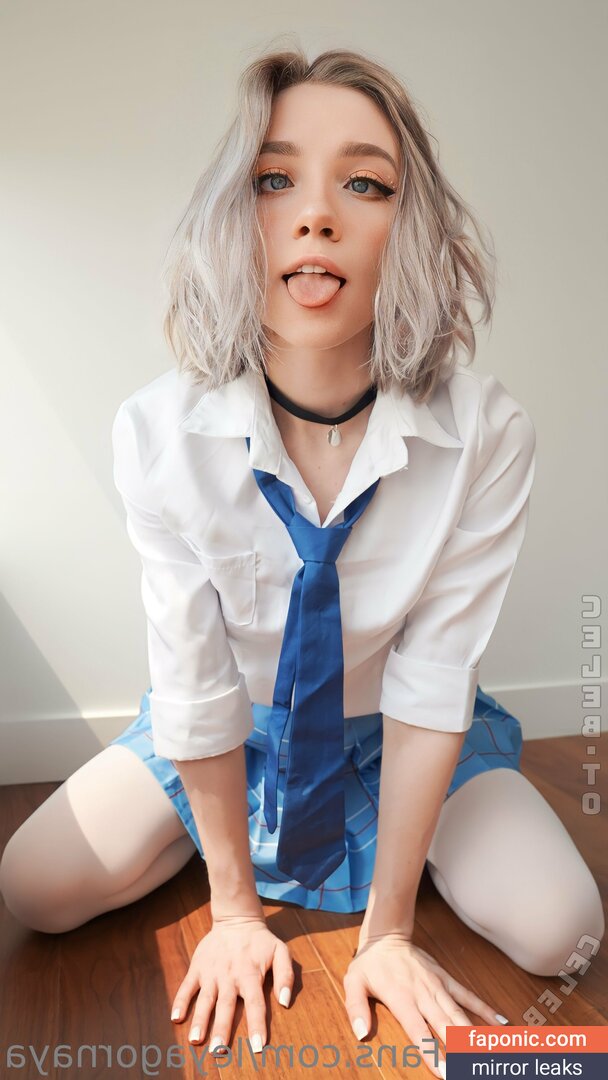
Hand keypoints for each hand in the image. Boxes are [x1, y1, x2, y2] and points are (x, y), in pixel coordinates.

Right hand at [170, 914, 294, 1053]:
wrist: (235, 918)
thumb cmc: (260, 941)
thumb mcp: (281, 951)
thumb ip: (285, 976)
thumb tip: (284, 1002)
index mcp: (250, 974)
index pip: (255, 1004)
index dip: (257, 1025)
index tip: (257, 1046)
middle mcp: (229, 976)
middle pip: (226, 1006)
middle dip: (222, 1029)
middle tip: (218, 1051)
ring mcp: (211, 972)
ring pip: (205, 999)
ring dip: (200, 1020)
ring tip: (195, 1039)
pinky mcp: (197, 967)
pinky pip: (187, 986)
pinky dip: (181, 1001)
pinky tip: (176, 1017)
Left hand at [343, 933, 504, 1078]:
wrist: (387, 936)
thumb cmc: (369, 964)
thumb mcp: (353, 983)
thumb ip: (356, 1009)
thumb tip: (360, 1034)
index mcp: (402, 999)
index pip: (419, 1033)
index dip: (433, 1054)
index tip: (446, 1074)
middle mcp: (424, 994)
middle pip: (446, 1027)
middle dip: (461, 1050)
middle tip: (475, 1068)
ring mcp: (437, 986)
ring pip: (460, 1014)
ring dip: (476, 1035)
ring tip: (492, 1052)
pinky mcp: (445, 978)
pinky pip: (467, 995)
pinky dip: (484, 1009)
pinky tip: (500, 1023)